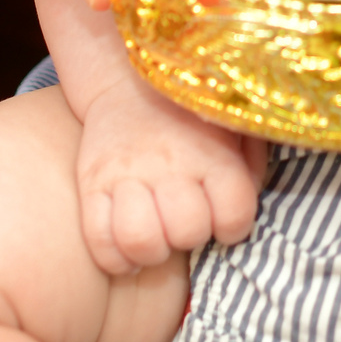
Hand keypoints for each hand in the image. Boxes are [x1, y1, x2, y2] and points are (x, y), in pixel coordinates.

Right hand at [74, 69, 267, 274]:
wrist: (127, 83)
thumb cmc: (188, 118)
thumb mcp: (231, 131)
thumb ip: (249, 169)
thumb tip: (244, 213)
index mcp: (212, 153)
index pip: (234, 215)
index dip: (233, 229)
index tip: (222, 219)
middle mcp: (171, 164)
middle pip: (186, 231)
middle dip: (189, 239)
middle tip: (182, 224)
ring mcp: (127, 174)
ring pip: (140, 240)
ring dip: (151, 252)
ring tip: (154, 239)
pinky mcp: (91, 182)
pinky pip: (98, 238)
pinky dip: (114, 257)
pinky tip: (126, 249)